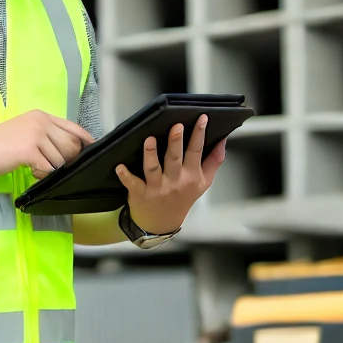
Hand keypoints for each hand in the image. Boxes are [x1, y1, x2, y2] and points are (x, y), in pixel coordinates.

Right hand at [0, 110, 94, 178]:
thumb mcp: (25, 130)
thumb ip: (45, 134)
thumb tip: (68, 148)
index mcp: (41, 116)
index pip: (73, 127)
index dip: (86, 139)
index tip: (93, 149)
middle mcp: (41, 122)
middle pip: (72, 144)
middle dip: (68, 159)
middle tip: (51, 165)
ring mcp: (36, 135)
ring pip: (61, 159)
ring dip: (52, 169)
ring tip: (37, 168)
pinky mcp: (29, 150)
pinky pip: (49, 168)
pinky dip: (43, 174)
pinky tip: (32, 171)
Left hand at [115, 115, 225, 234]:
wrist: (163, 223)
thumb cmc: (183, 199)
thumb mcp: (204, 183)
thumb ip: (214, 161)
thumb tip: (223, 141)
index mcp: (191, 175)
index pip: (196, 151)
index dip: (199, 134)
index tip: (202, 118)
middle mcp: (175, 181)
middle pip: (175, 158)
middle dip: (176, 141)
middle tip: (176, 126)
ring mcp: (157, 187)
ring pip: (153, 168)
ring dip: (151, 154)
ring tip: (150, 140)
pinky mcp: (140, 193)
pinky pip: (133, 183)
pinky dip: (126, 176)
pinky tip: (120, 166)